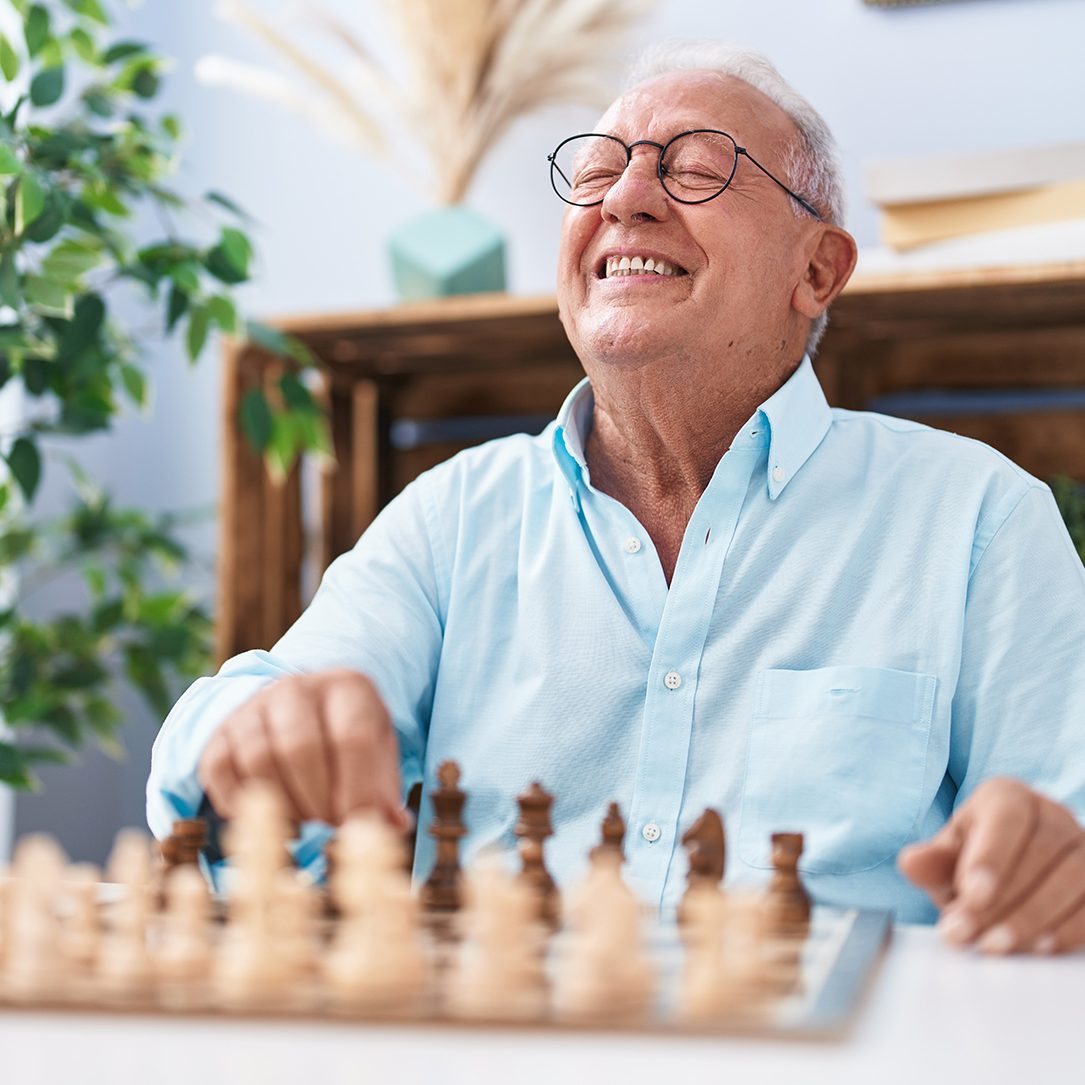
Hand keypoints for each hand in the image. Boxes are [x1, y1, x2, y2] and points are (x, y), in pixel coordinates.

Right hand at [197, 668, 409, 830]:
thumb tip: (392, 826)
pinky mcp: (221, 730)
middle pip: (300, 748)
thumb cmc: (348, 740)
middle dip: (317, 802)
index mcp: (348, 686)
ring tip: (305, 825)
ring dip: (283, 806)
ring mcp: (254, 705)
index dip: (357, 791)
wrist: (301, 712)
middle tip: (329, 829)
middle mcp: (297, 686)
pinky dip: (241, 804)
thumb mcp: (377, 755)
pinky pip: (220, 770)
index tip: (358, 828)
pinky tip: (267, 817)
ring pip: (259, 761)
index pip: (353, 738)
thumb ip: (384, 791)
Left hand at [898, 777, 1084, 954]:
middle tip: (967, 934)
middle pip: (1042, 852)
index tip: (971, 896)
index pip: (1007, 818)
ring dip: (1033, 919)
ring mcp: (1083, 847)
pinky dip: (1067, 931)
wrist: (1009, 871)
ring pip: (1075, 879)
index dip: (991, 857)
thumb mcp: (948, 855)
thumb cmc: (973, 858)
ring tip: (994, 946)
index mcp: (1008, 797)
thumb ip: (933, 861)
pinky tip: (1037, 949)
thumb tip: (910, 863)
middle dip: (1004, 900)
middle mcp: (1053, 815)